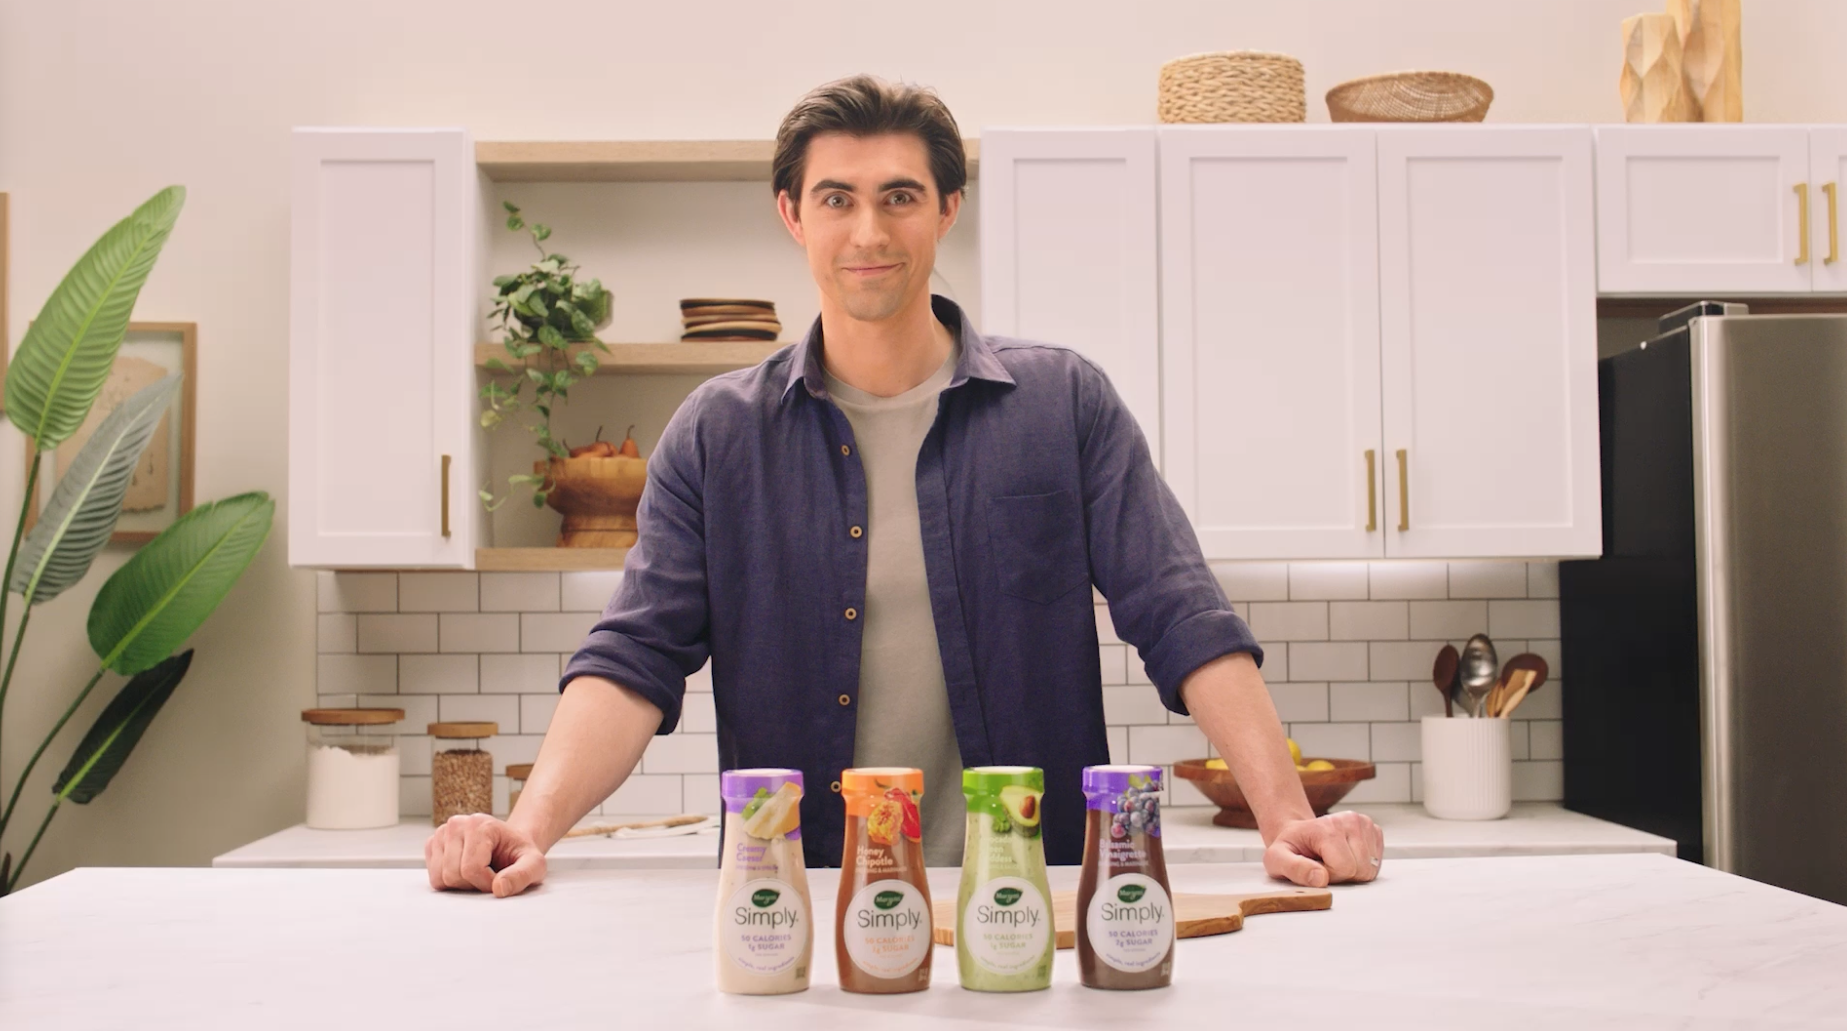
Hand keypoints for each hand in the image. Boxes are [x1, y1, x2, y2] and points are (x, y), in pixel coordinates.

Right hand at [424, 814, 547, 897]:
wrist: (510, 844)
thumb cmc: (519, 853)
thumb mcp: (534, 864)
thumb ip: (522, 876)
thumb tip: (499, 888)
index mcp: (479, 824)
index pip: (471, 869)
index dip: (487, 883)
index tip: (500, 878)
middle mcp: (457, 824)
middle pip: (452, 875)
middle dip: (473, 884)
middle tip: (489, 875)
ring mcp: (441, 833)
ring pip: (440, 878)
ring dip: (461, 885)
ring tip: (478, 872)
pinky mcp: (433, 845)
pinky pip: (434, 878)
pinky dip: (450, 882)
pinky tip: (465, 870)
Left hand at [1263, 811, 1383, 886]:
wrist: (1298, 834)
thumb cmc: (1290, 848)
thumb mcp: (1278, 859)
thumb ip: (1295, 869)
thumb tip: (1320, 879)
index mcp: (1327, 828)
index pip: (1345, 868)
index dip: (1329, 875)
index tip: (1316, 867)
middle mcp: (1349, 820)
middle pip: (1361, 869)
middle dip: (1343, 875)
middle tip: (1324, 864)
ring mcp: (1364, 823)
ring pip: (1371, 868)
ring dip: (1353, 871)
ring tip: (1334, 860)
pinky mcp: (1373, 830)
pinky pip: (1377, 862)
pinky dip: (1363, 865)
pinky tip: (1346, 856)